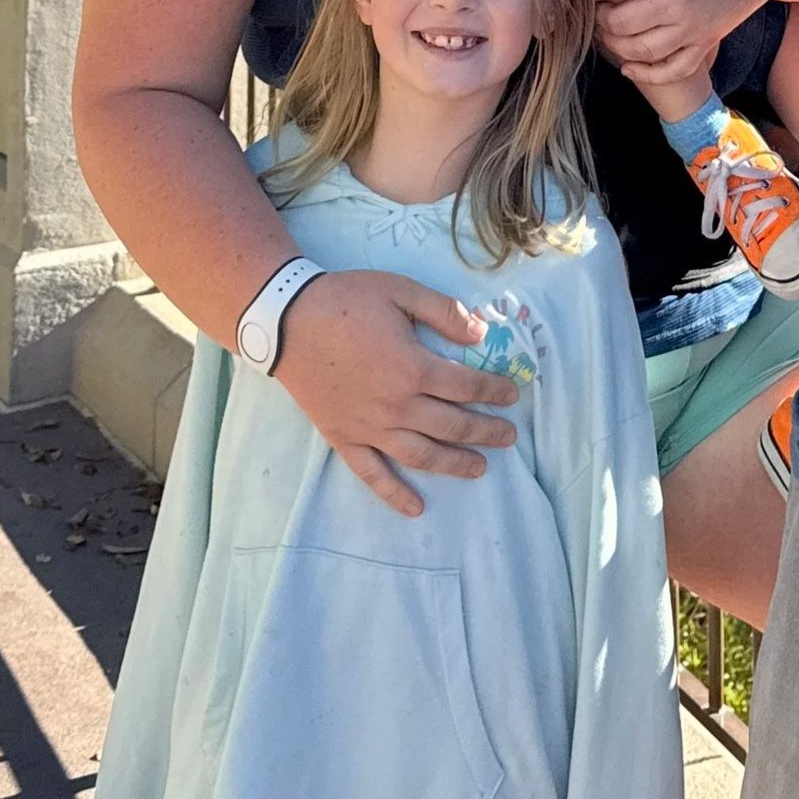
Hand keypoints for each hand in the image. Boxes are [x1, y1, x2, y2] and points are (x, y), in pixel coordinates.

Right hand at [273, 270, 519, 518]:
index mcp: (414, 368)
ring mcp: (370, 427)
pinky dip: (394, 494)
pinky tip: (416, 507)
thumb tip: (481, 333)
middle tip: (509, 436)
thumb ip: (443, 312)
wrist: (286, 321)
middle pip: (453, 426)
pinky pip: (372, 473)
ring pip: (422, 455)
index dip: (494, 391)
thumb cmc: (346, 301)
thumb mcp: (401, 290)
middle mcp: (397, 405)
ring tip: (480, 468)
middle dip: (486, 432)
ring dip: (455, 464)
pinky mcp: (344, 438)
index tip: (512, 394)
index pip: (467, 387)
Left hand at [590, 0, 772, 77]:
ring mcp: (691, 27)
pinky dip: (647, 74)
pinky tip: (629, 66)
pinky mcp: (704, 42)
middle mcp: (676, 2)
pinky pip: (671, 69)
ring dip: (617, 45)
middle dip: (599, 18)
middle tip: (596, 8)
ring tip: (609, 31)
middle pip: (619, 23)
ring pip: (640, 50)